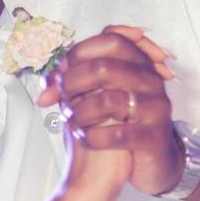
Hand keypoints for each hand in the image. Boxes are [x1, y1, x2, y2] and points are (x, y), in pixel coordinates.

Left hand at [39, 26, 184, 196]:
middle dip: (73, 83)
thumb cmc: (122, 124)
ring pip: (107, 101)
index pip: (110, 39)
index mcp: (140, 63)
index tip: (60, 73)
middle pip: (104, 67)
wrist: (153, 160)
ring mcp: (155, 107)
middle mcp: (151, 80)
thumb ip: (73, 87)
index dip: (79, 53)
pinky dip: (92, 138)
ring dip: (79, 114)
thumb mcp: (99, 98)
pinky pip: (117, 134)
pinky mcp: (154, 137)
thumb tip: (44, 92)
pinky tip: (85, 140)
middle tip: (62, 101)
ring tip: (71, 123)